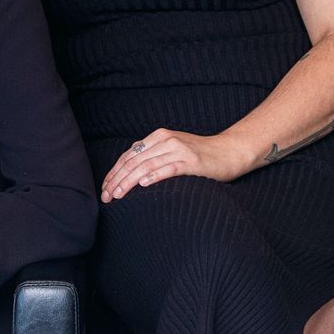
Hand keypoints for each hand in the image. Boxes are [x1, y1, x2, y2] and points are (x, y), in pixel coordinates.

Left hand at [102, 128, 249, 201]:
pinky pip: (169, 168)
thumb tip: (130, 171)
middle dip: (117, 179)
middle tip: (106, 197)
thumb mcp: (172, 150)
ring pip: (147, 166)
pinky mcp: (192, 162)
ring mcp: (179, 150)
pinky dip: (155, 175)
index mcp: (158, 137)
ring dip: (129, 181)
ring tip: (118, 194)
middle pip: (134, 161)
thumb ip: (153, 155)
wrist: (229, 152)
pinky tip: (144, 184)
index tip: (104, 188)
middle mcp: (166, 140)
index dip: (114, 172)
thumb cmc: (200, 155)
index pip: (129, 155)